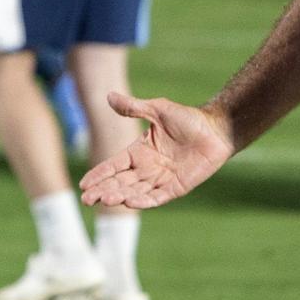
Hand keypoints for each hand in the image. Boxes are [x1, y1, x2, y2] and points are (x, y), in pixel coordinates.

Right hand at [79, 92, 233, 208]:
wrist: (215, 130)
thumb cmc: (187, 118)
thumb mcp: (157, 109)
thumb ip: (133, 108)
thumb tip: (108, 96)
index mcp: (139, 151)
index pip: (113, 165)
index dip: (99, 174)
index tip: (83, 184)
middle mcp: (146, 167)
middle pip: (120, 182)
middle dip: (103, 191)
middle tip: (86, 200)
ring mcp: (161, 179)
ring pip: (134, 192)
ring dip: (119, 196)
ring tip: (105, 200)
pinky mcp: (176, 188)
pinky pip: (156, 197)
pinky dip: (143, 201)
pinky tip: (129, 203)